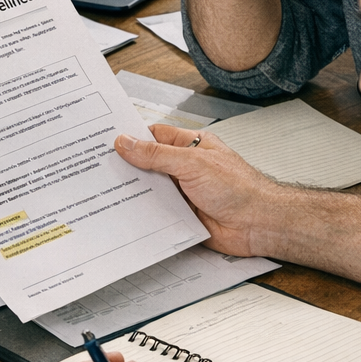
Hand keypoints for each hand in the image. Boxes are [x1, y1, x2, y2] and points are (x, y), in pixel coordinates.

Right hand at [113, 124, 283, 255]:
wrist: (260, 224)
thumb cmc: (240, 188)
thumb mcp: (192, 163)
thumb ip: (157, 154)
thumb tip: (127, 143)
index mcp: (191, 146)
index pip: (153, 137)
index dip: (131, 138)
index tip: (107, 141)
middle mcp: (185, 168)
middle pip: (148, 164)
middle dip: (128, 167)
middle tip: (101, 168)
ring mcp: (183, 192)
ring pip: (150, 189)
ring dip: (135, 192)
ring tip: (108, 190)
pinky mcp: (182, 216)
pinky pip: (157, 213)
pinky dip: (144, 214)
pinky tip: (128, 213)